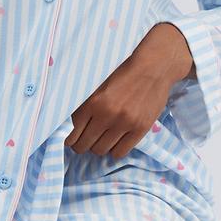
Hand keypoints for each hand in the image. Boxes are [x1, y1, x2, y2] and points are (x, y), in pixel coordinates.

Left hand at [64, 24, 191, 158]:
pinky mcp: (140, 129)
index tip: (69, 140)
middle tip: (81, 144)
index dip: (69, 139)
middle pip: (85, 144)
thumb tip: (70, 123)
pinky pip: (120, 152)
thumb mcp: (97, 83)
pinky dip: (114, 150)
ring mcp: (124, 124)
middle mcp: (107, 114)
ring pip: (101, 150)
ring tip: (97, 141)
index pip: (73, 130)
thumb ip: (84, 102)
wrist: (152, 68)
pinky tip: (113, 142)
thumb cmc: (122, 72)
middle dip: (80, 146)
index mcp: (93, 101)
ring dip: (96, 148)